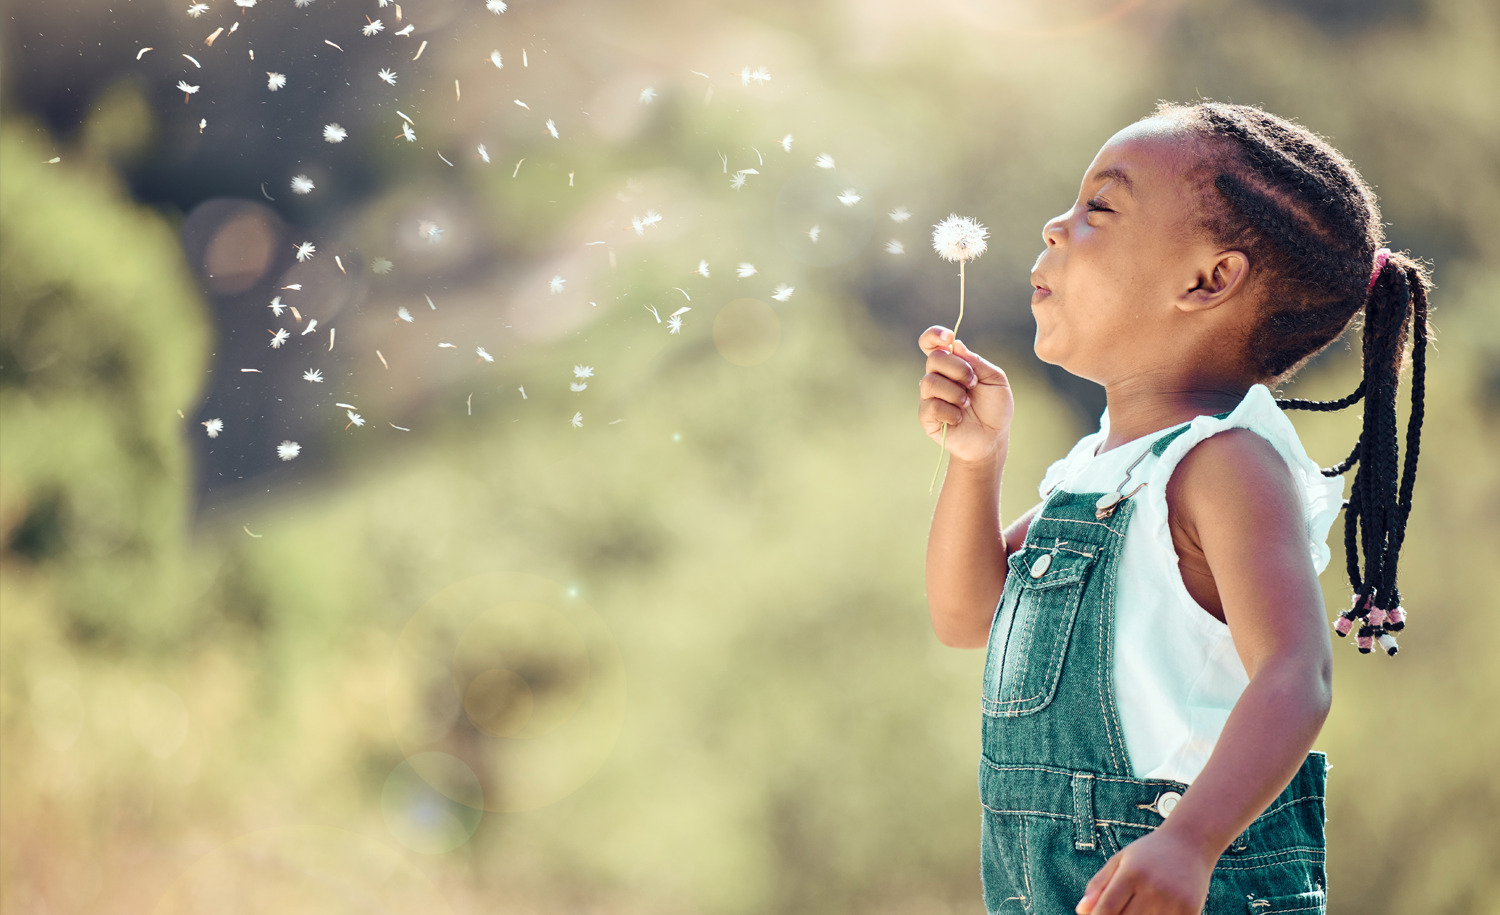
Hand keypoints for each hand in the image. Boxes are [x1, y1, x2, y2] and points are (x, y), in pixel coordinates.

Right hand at [917, 325, 1013, 464]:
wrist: (992, 439)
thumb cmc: (995, 409)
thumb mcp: (996, 380)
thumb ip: (977, 362)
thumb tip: (956, 345)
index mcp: (953, 365)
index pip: (932, 343)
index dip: (934, 335)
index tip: (948, 337)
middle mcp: (938, 377)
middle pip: (934, 358)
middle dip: (958, 369)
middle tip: (973, 383)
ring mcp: (930, 396)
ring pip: (930, 382)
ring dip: (955, 393)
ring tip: (967, 404)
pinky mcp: (927, 416)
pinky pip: (931, 406)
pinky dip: (950, 412)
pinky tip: (958, 419)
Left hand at [1075, 829, 1213, 914]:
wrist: (1191, 843)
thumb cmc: (1148, 854)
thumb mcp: (1120, 860)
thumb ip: (1099, 885)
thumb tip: (1081, 911)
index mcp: (1131, 873)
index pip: (1106, 909)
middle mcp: (1153, 888)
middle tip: (1118, 909)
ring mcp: (1174, 902)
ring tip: (1136, 908)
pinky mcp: (1191, 912)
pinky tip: (1153, 911)